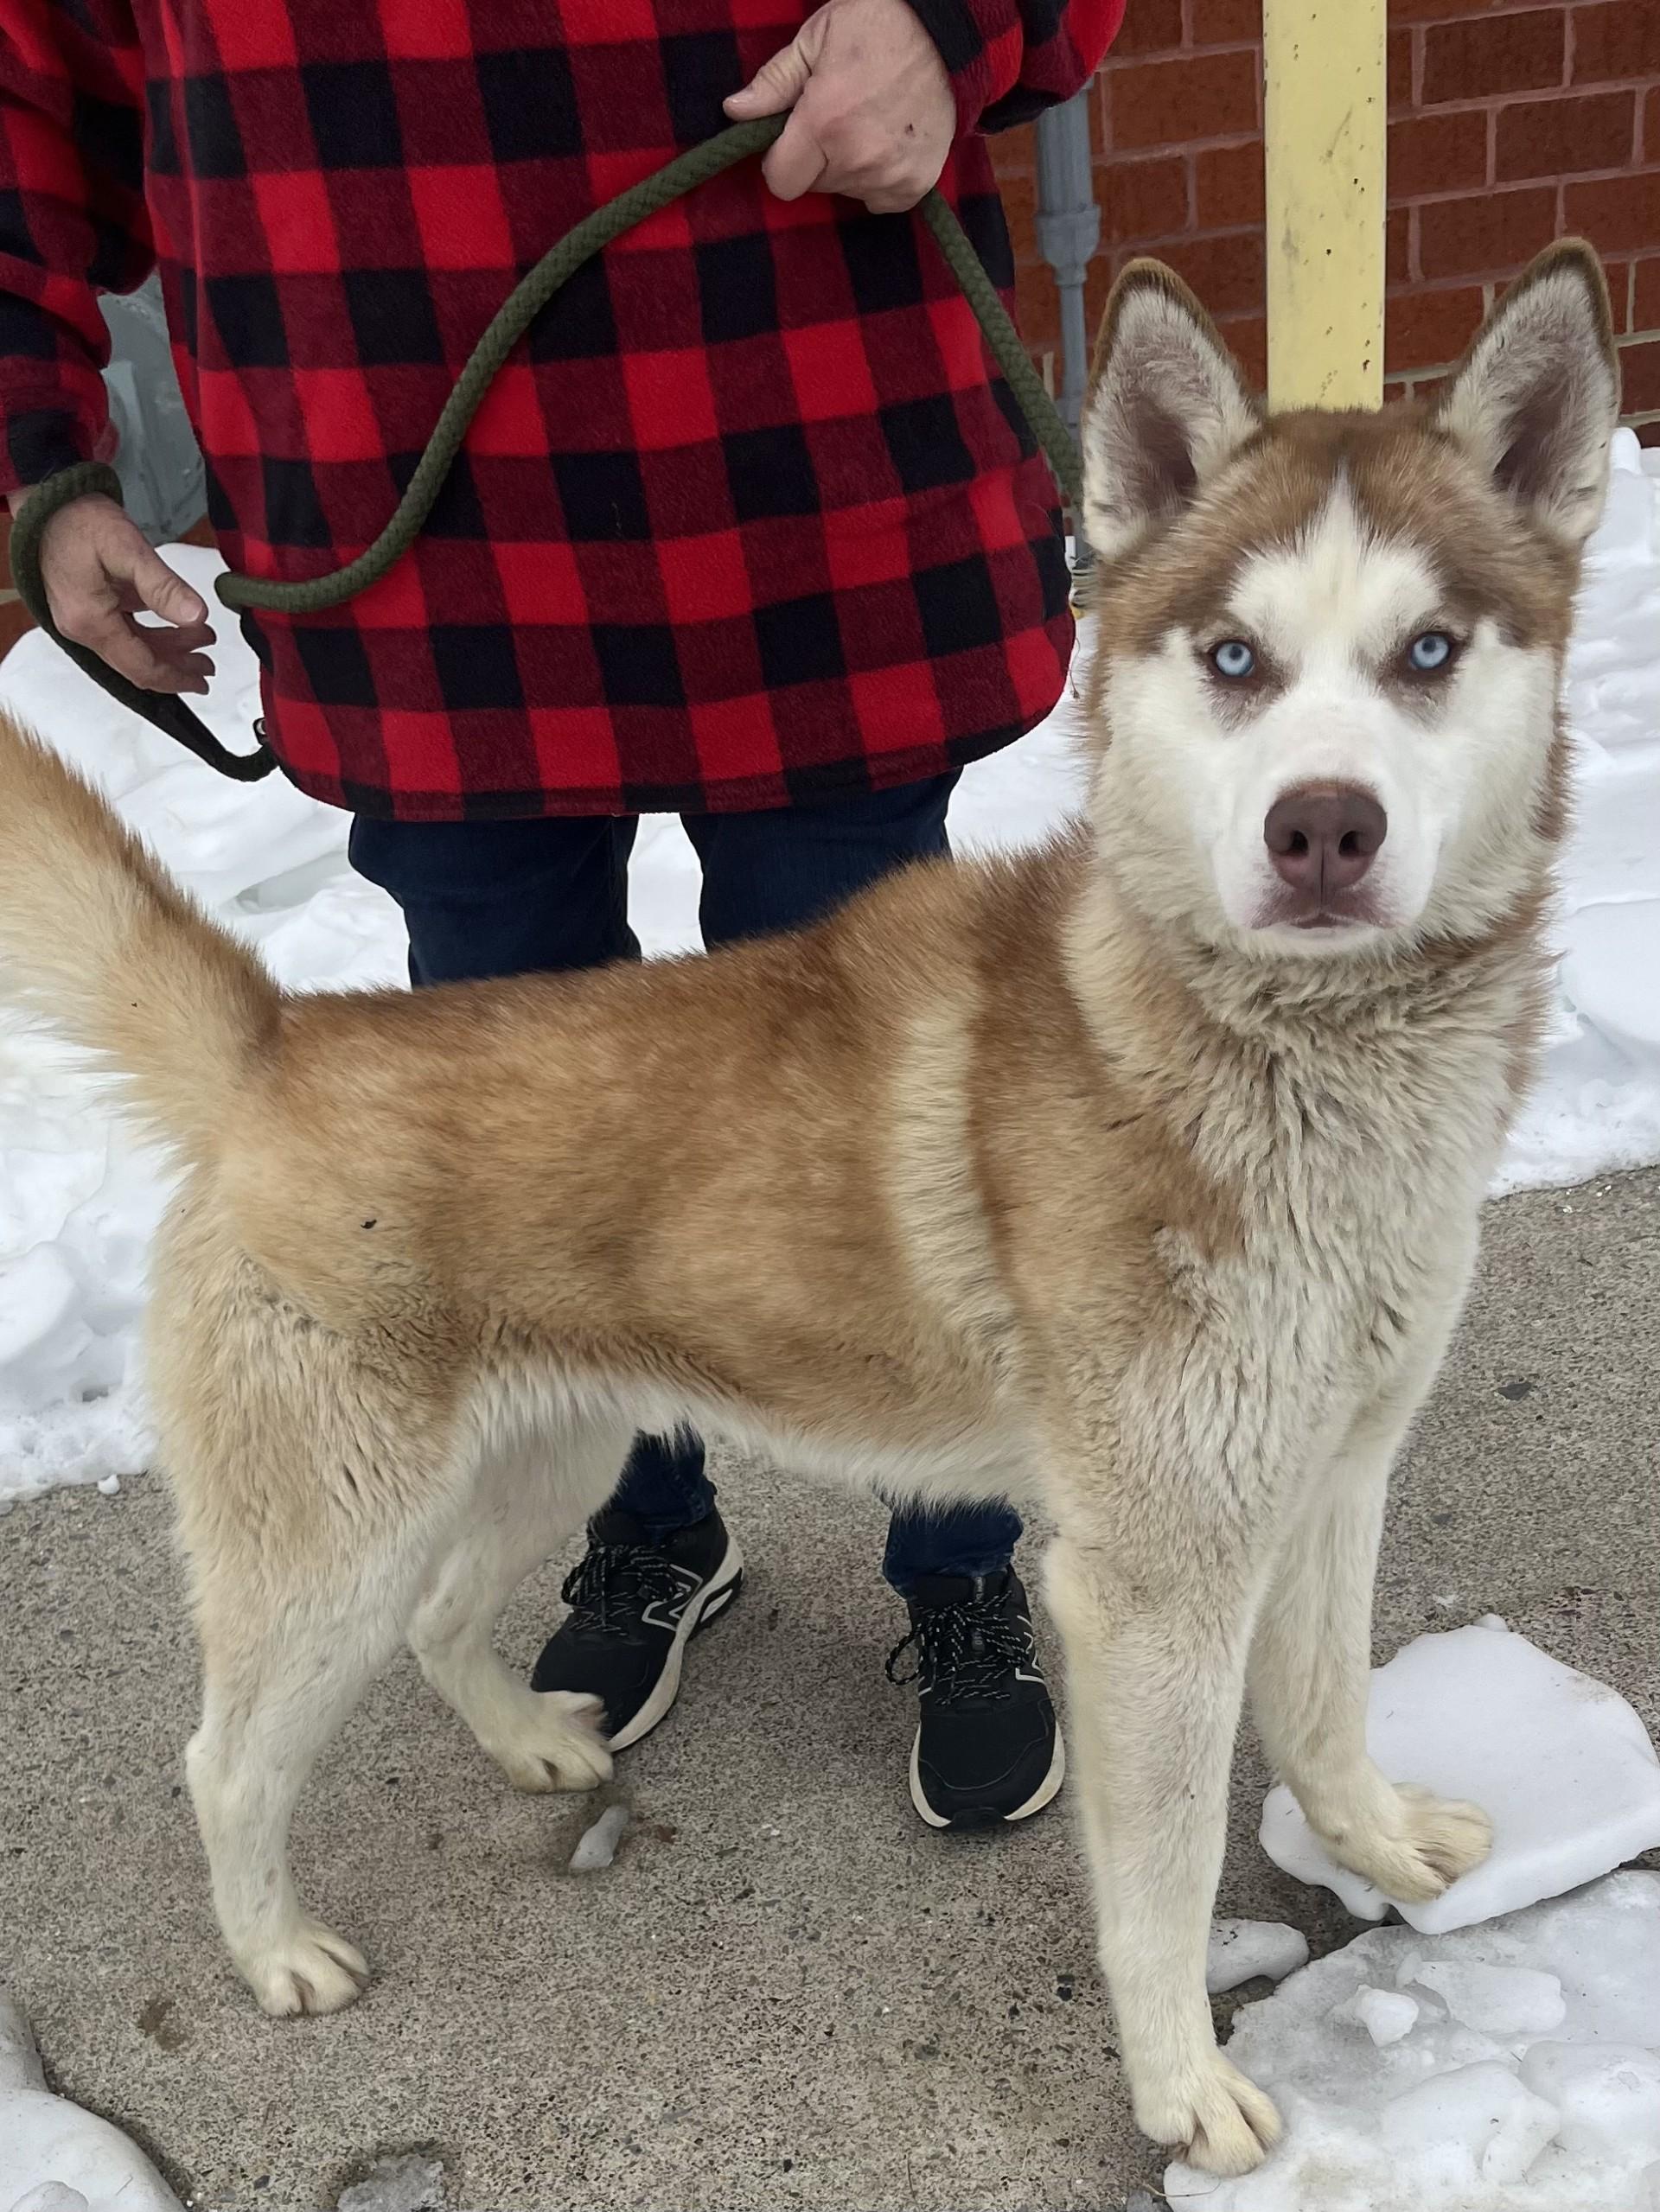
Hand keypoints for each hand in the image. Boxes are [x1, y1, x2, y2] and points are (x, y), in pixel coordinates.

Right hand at [8, 489, 213, 692]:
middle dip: (175, 666)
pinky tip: (173, 625)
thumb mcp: (128, 550)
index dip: (175, 678)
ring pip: (131, 647)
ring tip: (200, 640)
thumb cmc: (79, 519)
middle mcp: (82, 628)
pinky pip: (122, 631)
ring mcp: (81, 618)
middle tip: (208, 664)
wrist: (47, 499)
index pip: (140, 667)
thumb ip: (163, 587)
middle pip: (136, 663)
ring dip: (167, 648)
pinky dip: (150, 633)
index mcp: (91, 621)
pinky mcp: (84, 607)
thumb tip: (196, 617)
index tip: (203, 681)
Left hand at [724, 0, 954, 213]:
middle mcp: (857, 159)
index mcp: (824, 123)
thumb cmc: (877, 23)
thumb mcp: (817, 38)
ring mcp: (890, 175)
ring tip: (869, 122)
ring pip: (847, 191)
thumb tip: (734, 112)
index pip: (781, 181)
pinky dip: (880, 179)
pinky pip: (880, 200)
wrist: (947, 31)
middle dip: (816, 158)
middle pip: (814, 185)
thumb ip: (774, 82)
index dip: (780, 160)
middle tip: (838, 116)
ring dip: (849, 167)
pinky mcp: (917, 184)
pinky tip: (888, 142)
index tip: (793, 137)